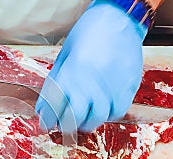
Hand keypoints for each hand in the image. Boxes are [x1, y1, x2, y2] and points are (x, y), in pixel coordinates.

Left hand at [35, 1, 147, 133]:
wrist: (118, 19)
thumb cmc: (87, 36)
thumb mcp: (64, 57)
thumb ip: (54, 84)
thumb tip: (43, 109)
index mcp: (71, 72)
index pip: (55, 107)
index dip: (49, 119)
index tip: (47, 124)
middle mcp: (91, 81)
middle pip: (76, 118)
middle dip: (67, 124)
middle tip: (65, 122)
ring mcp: (112, 85)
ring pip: (98, 117)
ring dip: (88, 120)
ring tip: (84, 114)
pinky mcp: (128, 86)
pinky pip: (117, 110)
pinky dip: (107, 113)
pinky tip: (102, 105)